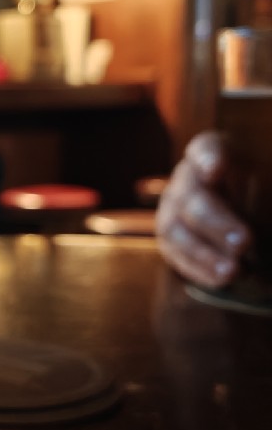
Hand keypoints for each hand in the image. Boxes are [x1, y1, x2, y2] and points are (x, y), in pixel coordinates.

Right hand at [156, 132, 250, 286]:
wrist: (244, 219)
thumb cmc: (261, 196)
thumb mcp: (266, 191)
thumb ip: (262, 203)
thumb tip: (258, 224)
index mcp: (215, 153)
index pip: (206, 149)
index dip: (208, 158)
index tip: (217, 169)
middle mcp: (187, 178)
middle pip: (193, 197)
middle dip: (217, 222)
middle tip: (245, 242)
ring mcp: (172, 207)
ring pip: (176, 228)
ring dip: (205, 253)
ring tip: (234, 272)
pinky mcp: (169, 236)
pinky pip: (175, 253)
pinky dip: (199, 268)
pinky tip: (222, 280)